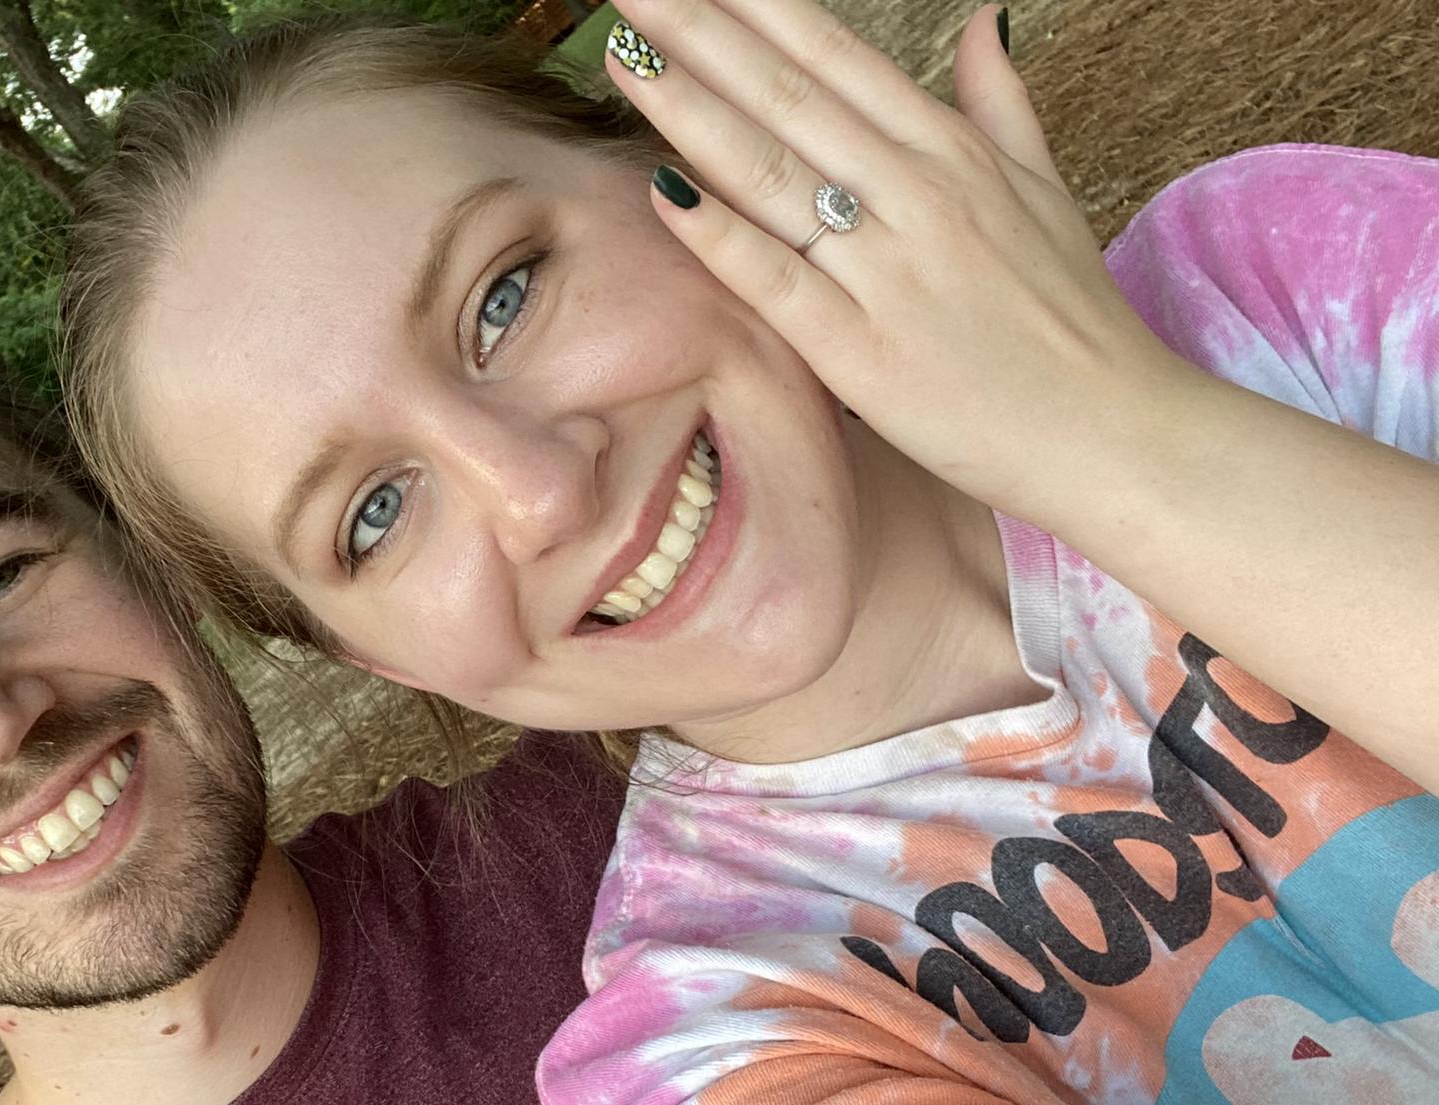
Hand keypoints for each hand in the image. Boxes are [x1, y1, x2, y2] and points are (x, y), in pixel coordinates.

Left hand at [605, 0, 1202, 516]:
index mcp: (949, 151)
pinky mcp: (862, 352)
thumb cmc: (1072, 321)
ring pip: (772, 173)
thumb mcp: (1046, 192)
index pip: (834, 57)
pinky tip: (663, 192)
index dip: (757, 9)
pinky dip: (722, 236)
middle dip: (702, 34)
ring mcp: (887, 271)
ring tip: (624, 59)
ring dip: (688, 112)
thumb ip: (1000, 102)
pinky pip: (778, 281)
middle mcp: (915, 193)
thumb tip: (982, 18)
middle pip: (787, 96)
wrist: (1112, 431)